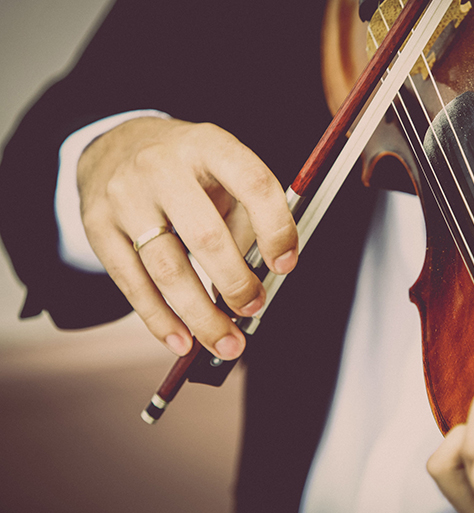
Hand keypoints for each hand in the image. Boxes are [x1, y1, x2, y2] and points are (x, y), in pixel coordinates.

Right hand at [77, 116, 297, 359]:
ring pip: (166, 270)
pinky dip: (161, 320)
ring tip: (226, 341)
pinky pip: (131, 283)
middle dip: (235, 282)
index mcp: (209, 145)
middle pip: (205, 236)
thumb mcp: (223, 171)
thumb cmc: (186, 167)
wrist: (115, 143)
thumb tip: (264, 277)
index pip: (253, 183)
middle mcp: (162, 167)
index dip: (276, 229)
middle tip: (253, 306)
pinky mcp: (98, 226)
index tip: (285, 265)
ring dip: (201, 316)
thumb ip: (248, 216)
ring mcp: (124, 197)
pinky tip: (183, 340)